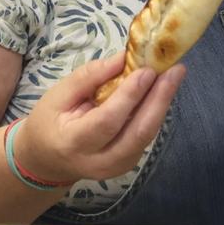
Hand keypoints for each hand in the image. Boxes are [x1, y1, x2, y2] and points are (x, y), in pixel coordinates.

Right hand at [12, 56, 183, 184]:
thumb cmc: (50, 122)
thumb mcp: (59, 94)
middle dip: (160, 99)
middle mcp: (100, 161)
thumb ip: (90, 76)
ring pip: (147, 135)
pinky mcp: (129, 163)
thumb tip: (124, 57)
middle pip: (138, 132)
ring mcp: (118, 167)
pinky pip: (146, 135)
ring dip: (163, 103)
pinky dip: (156, 111)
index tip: (147, 70)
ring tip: (174, 74)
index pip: (108, 120)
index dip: (130, 95)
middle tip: (175, 70)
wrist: (47, 160)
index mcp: (75, 143)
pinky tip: (162, 89)